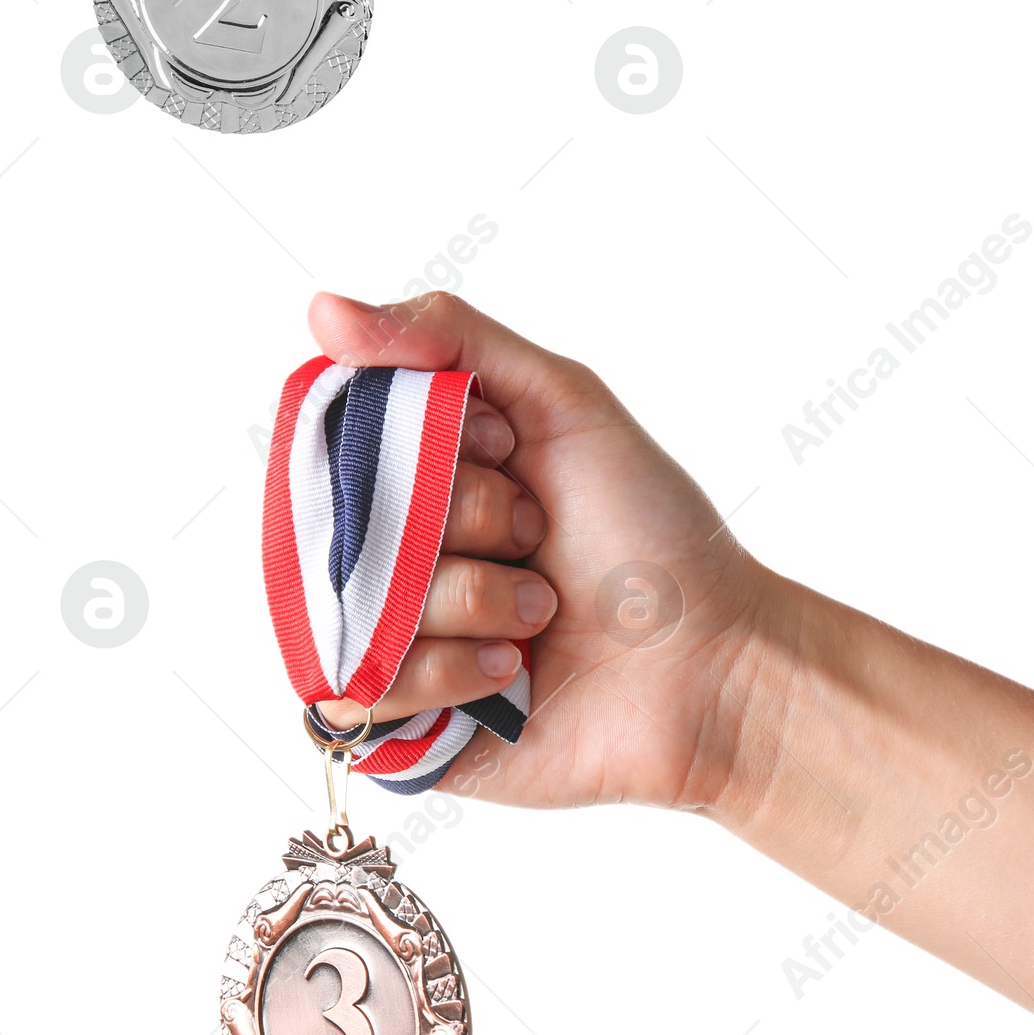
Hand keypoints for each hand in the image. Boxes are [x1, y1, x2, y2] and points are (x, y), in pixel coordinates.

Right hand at [309, 287, 764, 811]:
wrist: (712, 666)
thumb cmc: (649, 529)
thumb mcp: (561, 398)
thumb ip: (446, 335)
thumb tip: (321, 309)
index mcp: (424, 471)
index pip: (344, 433)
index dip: (425, 441)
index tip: (508, 449)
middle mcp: (399, 551)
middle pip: (349, 517)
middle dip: (464, 518)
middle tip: (535, 533)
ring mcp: (397, 639)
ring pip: (355, 605)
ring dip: (467, 601)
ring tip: (538, 613)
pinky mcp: (404, 725)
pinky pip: (360, 694)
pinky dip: (447, 675)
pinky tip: (512, 672)